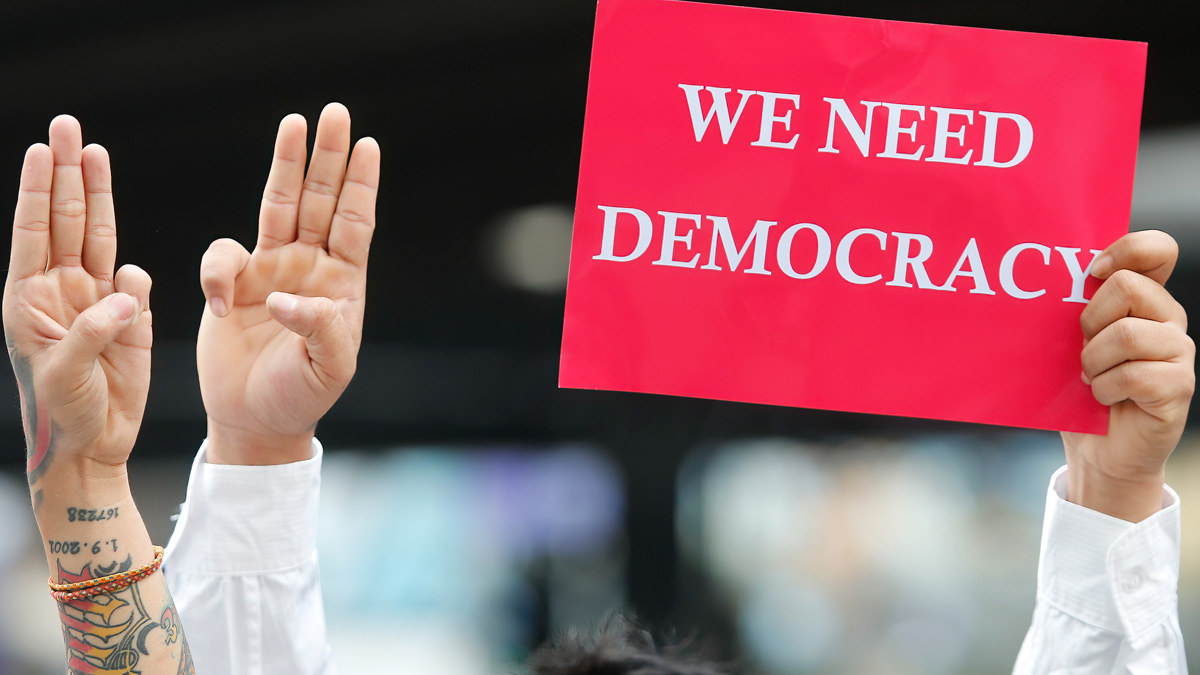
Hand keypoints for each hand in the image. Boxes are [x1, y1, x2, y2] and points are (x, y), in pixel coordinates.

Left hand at [2, 115, 151, 488]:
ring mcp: (96, 300)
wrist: (96, 446)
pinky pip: (137, 282)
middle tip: (67, 127)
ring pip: (98, 235)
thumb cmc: (63, 414)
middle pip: (65, 218)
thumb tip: (128, 290)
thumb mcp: (64, 374)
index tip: (43, 149)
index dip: (39, 189)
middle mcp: (59, 291)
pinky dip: (136, 282)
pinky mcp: (131, 317)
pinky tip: (128, 302)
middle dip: (66, 172)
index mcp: (28, 300)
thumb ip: (93, 329)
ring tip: (94, 151)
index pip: (34, 232)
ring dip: (96, 194)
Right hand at [197, 103, 379, 463]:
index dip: (360, 185)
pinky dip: (217, 269)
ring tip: (293, 123)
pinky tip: (222, 303)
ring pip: (278, 205)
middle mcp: (310, 268)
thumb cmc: (301, 396)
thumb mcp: (328, 368)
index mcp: (342, 284)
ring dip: (287, 164)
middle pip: (320, 199)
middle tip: (335, 113)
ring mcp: (271, 272)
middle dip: (327, 156)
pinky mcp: (233, 285)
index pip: (354, 223)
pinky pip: (223, 255)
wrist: (256, 420)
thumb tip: (287, 297)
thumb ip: (321, 329)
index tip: (367, 146)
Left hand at [1061, 230, 1194, 521]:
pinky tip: (1103, 398)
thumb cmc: (1079, 390)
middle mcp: (1167, 319)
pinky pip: (1133, 375)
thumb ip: (1072, 309)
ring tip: (1090, 377)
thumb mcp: (1070, 342)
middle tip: (1082, 348)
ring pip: (1127, 334)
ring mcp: (1178, 352)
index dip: (1127, 249)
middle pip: (1129, 287)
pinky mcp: (1179, 386)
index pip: (1157, 250)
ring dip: (1093, 361)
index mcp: (1143, 299)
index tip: (1093, 272)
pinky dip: (1104, 389)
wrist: (1097, 449)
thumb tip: (1046, 284)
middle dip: (1090, 319)